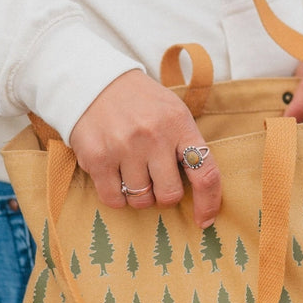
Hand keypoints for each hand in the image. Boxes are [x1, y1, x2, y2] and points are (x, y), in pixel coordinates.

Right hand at [68, 70, 220, 228]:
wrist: (93, 81)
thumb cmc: (140, 103)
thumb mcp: (173, 112)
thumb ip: (187, 145)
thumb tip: (202, 191)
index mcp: (179, 124)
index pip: (205, 173)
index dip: (209, 203)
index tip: (205, 220)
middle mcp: (154, 137)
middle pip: (170, 195)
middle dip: (164, 195)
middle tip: (155, 180)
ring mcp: (124, 148)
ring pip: (141, 200)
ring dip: (139, 195)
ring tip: (132, 172)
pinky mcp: (97, 158)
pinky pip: (114, 200)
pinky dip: (117, 197)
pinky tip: (114, 177)